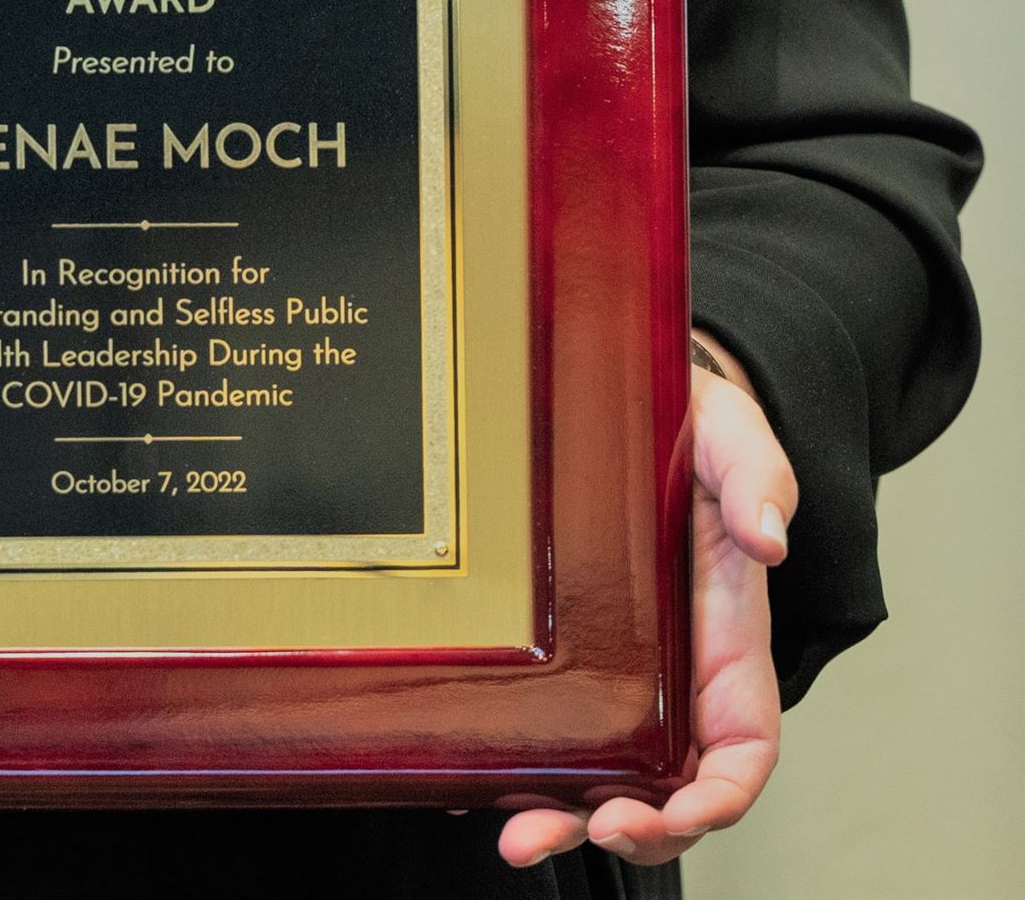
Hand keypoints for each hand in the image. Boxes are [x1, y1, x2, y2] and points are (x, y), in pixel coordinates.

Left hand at [500, 340, 796, 871]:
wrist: (650, 403)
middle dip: (626, 829)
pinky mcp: (566, 644)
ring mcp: (618, 666)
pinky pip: (548, 721)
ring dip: (563, 814)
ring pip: (601, 769)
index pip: (740, 752)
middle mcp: (675, 674)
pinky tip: (469, 779)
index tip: (674, 815)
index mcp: (729, 644)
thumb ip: (760, 482)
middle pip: (664, 786)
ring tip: (515, 834)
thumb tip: (769, 537)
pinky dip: (517, 763)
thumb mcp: (737, 442)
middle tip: (566, 833)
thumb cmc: (703, 434)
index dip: (714, 801)